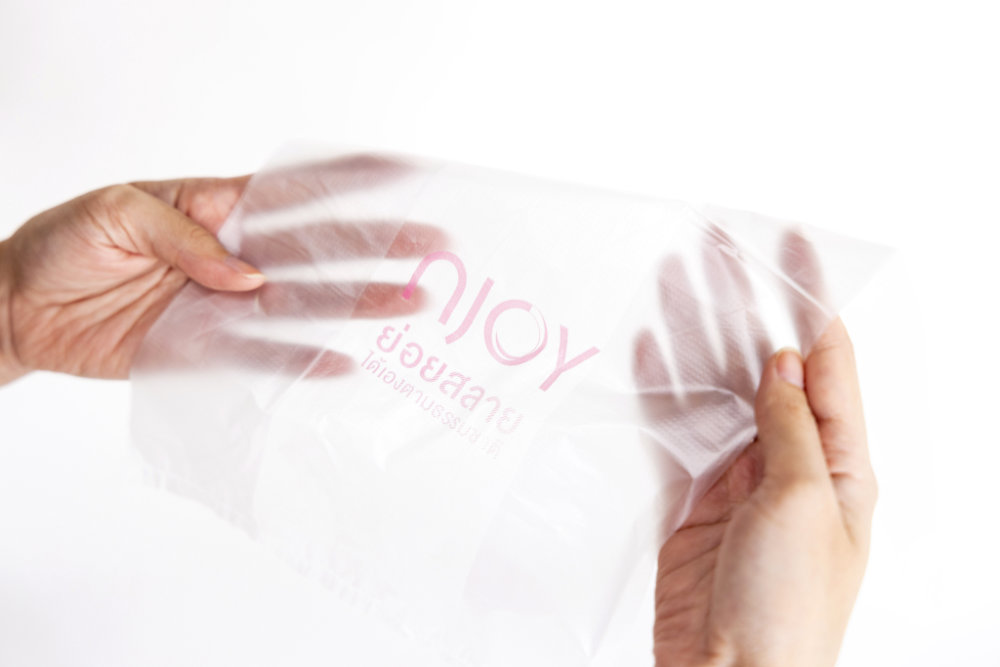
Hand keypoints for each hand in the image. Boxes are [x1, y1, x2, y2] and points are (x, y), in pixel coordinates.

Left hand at [0, 155, 442, 384]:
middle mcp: (233, 255)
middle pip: (319, 249)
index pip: (292, 190)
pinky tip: (344, 364)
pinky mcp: (206, 348)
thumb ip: (184, 239)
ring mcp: (225, 304)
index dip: (348, 180)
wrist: (20, 308)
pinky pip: (263, 357)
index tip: (404, 174)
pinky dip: (302, 362)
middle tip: (433, 246)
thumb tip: (245, 277)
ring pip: (306, 303)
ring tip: (411, 304)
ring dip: (359, 303)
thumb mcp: (116, 214)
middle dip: (378, 245)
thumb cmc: (63, 244)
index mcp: (215, 208)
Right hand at [637, 230, 875, 665]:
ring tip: (672, 284)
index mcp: (840, 464)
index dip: (812, 299)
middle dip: (742, 307)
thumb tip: (780, 362)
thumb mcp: (804, 503)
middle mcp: (790, 463)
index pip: (829, 362)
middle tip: (713, 251)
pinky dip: (661, 390)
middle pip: (763, 366)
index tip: (794, 246)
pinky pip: (675, 430)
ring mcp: (738, 480)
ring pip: (715, 390)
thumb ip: (790, 427)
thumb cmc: (786, 609)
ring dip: (696, 339)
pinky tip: (648, 351)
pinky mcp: (691, 499)